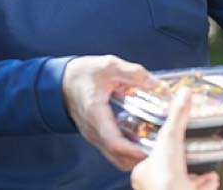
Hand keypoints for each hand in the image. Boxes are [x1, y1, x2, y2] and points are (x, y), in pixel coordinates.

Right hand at [62, 55, 158, 170]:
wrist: (62, 80)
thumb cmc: (82, 74)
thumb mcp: (109, 66)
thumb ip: (133, 73)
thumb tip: (155, 83)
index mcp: (95, 114)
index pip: (114, 142)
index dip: (134, 149)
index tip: (153, 148)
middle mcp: (93, 131)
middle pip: (117, 156)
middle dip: (139, 156)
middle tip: (160, 145)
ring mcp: (93, 135)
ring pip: (115, 157)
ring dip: (134, 155)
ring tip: (154, 142)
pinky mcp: (96, 136)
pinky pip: (112, 151)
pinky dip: (127, 150)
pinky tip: (141, 137)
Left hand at [131, 89, 219, 189]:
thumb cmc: (165, 175)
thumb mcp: (171, 137)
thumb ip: (178, 115)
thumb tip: (184, 93)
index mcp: (143, 172)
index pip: (151, 156)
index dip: (163, 148)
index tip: (173, 141)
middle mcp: (153, 186)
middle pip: (169, 170)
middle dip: (185, 162)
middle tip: (192, 153)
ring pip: (183, 182)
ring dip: (197, 175)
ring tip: (207, 168)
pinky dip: (206, 184)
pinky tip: (212, 178)